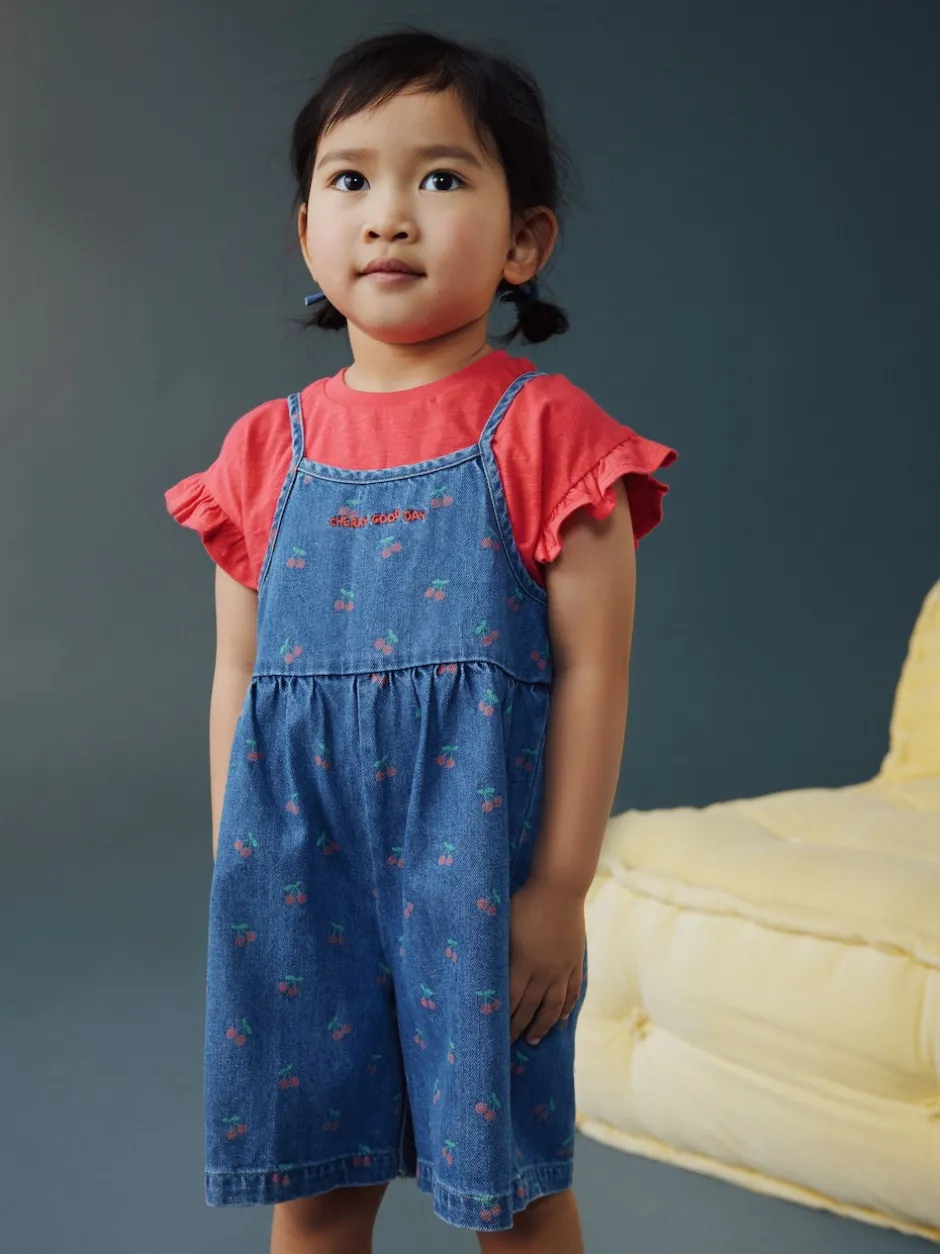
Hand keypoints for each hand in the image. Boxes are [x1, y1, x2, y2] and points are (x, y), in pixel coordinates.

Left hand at [508, 878, 585, 1045]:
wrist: (559, 888)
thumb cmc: (524, 902)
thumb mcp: (502, 926)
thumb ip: (494, 951)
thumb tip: (478, 967)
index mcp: (522, 964)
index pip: (510, 1002)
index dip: (502, 1021)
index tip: (493, 1036)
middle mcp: (543, 972)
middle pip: (530, 1008)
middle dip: (518, 1028)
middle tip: (509, 1045)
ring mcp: (561, 968)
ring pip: (552, 1006)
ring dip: (543, 1025)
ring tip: (534, 1039)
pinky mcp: (574, 962)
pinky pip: (571, 991)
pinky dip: (566, 1008)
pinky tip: (560, 1019)